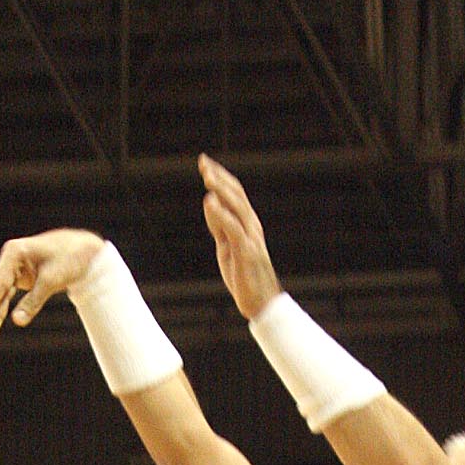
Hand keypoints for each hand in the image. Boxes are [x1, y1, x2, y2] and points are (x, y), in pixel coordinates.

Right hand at [0, 230, 105, 336]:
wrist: (86, 250)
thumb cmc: (70, 258)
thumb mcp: (52, 280)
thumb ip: (34, 302)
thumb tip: (18, 322)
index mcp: (15, 252)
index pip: (0, 282)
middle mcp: (12, 259)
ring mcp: (17, 268)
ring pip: (3, 294)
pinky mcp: (24, 277)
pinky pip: (11, 295)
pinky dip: (5, 307)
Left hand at [197, 154, 281, 320]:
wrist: (261, 303)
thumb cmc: (244, 276)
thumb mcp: (226, 247)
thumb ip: (219, 226)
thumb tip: (209, 202)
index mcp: (247, 223)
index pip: (234, 193)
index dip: (220, 177)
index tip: (205, 164)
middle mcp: (252, 225)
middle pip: (235, 194)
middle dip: (219, 177)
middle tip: (203, 162)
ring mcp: (251, 238)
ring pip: (236, 207)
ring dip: (221, 190)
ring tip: (207, 176)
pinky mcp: (247, 252)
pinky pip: (233, 229)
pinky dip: (222, 214)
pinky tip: (210, 202)